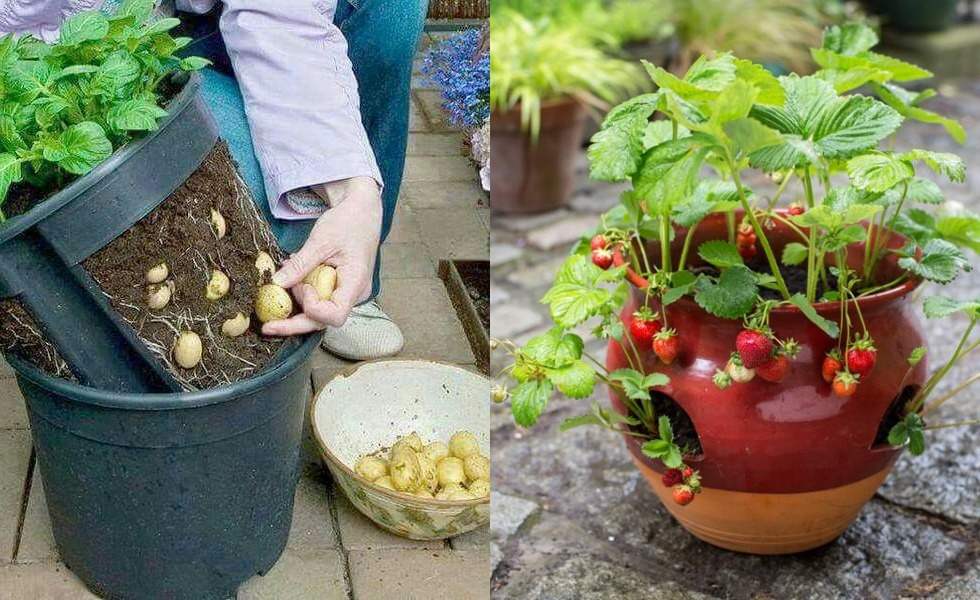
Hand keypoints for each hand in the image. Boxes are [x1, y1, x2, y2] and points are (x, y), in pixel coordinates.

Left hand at [262, 177, 381, 335]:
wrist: (362, 213)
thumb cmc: (348, 222)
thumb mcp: (321, 241)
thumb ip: (300, 265)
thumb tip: (276, 284)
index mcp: (356, 283)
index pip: (335, 315)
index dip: (313, 308)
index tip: (302, 287)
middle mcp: (354, 295)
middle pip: (323, 321)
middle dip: (294, 323)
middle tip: (266, 326)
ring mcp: (347, 294)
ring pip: (319, 314)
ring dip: (297, 305)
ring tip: (282, 284)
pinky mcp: (339, 290)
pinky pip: (319, 300)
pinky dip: (302, 294)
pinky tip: (291, 281)